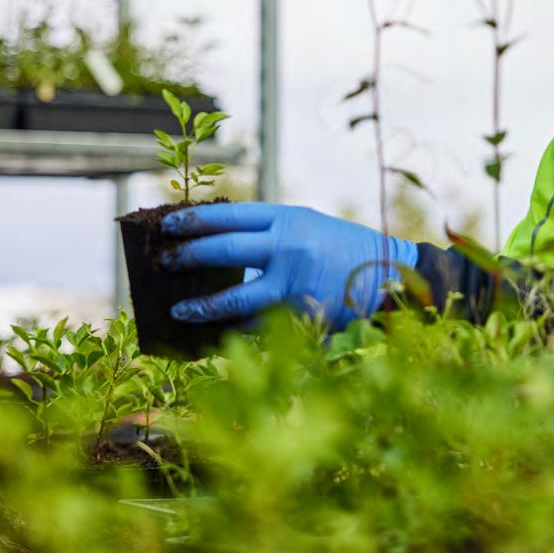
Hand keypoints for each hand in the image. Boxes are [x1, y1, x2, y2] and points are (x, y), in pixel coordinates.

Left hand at [161, 202, 417, 330]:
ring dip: (204, 307)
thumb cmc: (342, 247)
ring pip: (237, 299)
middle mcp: (289, 248)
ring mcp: (295, 284)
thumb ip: (269, 233)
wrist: (390, 274)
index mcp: (288, 219)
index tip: (167, 226)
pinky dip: (235, 333)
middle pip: (226, 251)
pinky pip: (259, 328)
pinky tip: (214, 336)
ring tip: (178, 311)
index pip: (229, 216)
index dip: (194, 221)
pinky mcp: (303, 316)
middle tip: (164, 263)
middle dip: (188, 257)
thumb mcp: (307, 226)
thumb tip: (217, 246)